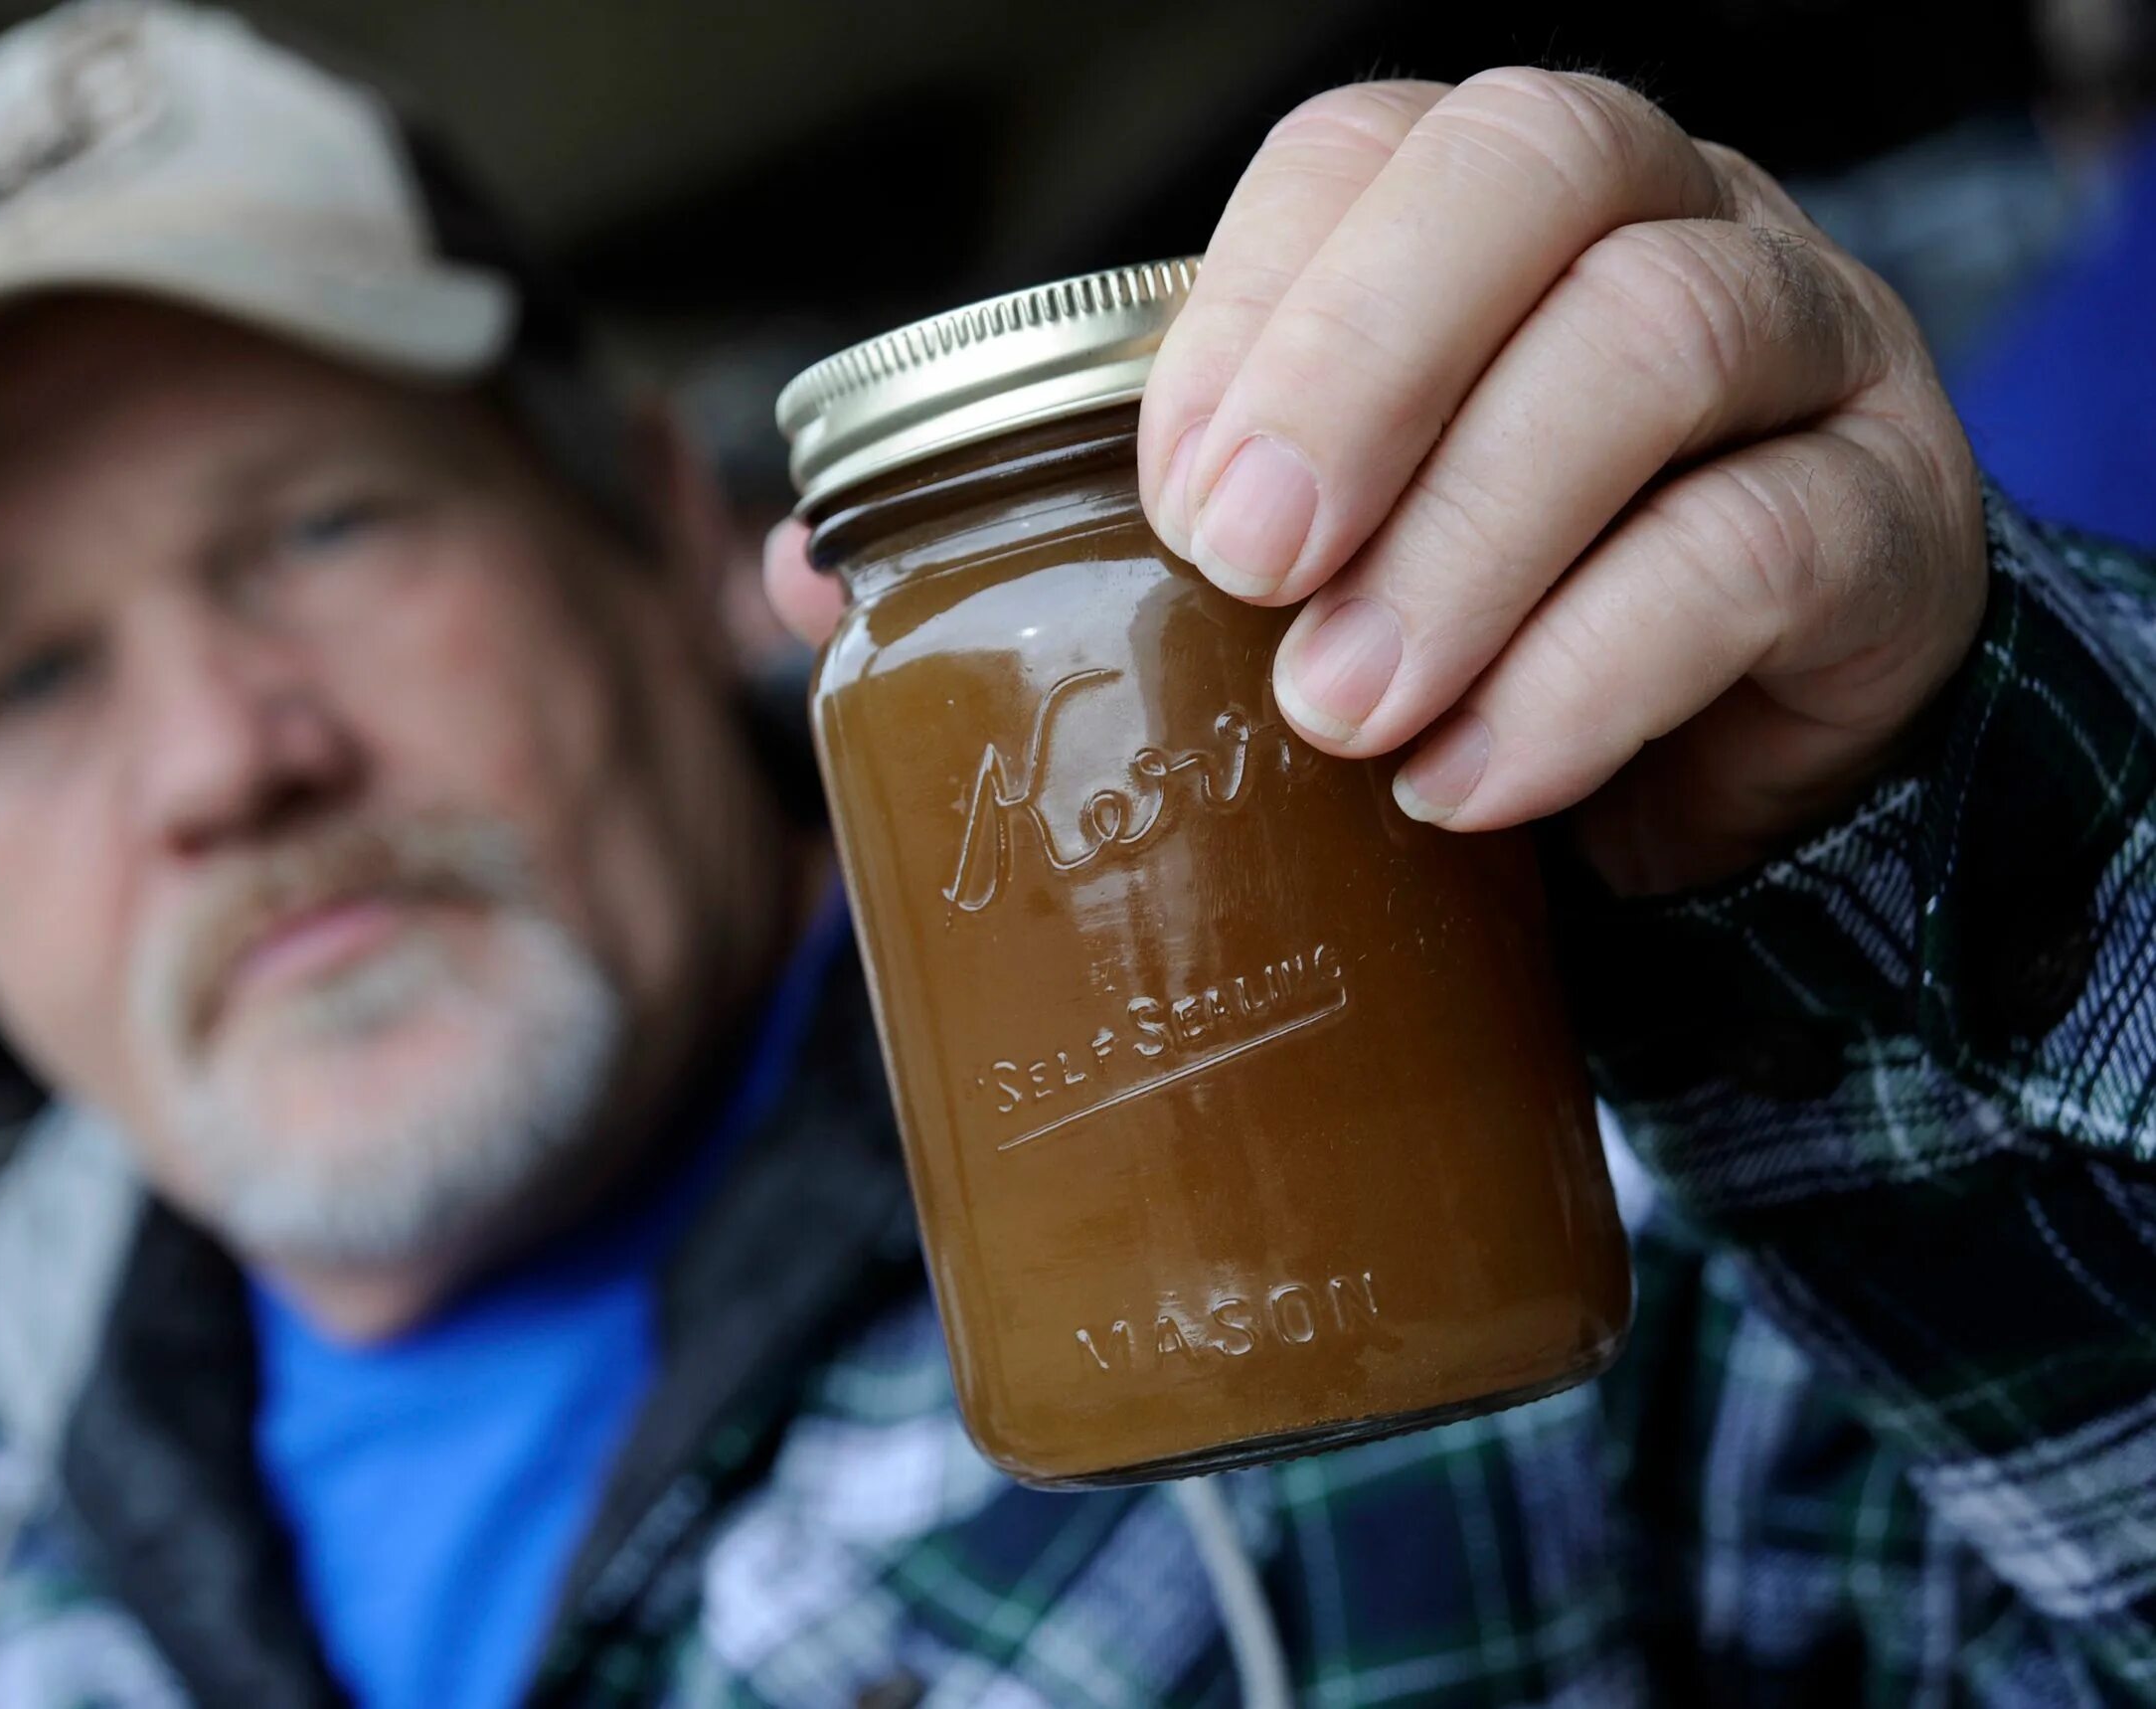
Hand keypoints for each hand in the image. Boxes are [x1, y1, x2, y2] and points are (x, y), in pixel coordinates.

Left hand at [768, 69, 1987, 896]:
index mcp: (1472, 209)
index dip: (1255, 304)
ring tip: (1344, 721)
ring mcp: (1797, 348)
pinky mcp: (1887, 524)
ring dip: (1472, 538)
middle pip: (1534, 169)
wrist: (1720, 744)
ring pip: (1661, 342)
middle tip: (1239, 572)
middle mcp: (1649, 223)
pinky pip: (1765, 546)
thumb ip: (1060, 548)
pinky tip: (1474, 787)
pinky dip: (1597, 672)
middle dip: (1361, 366)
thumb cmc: (1456, 622)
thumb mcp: (1272, 570)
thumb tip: (797, 579)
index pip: (1362, 150)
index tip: (1164, 498)